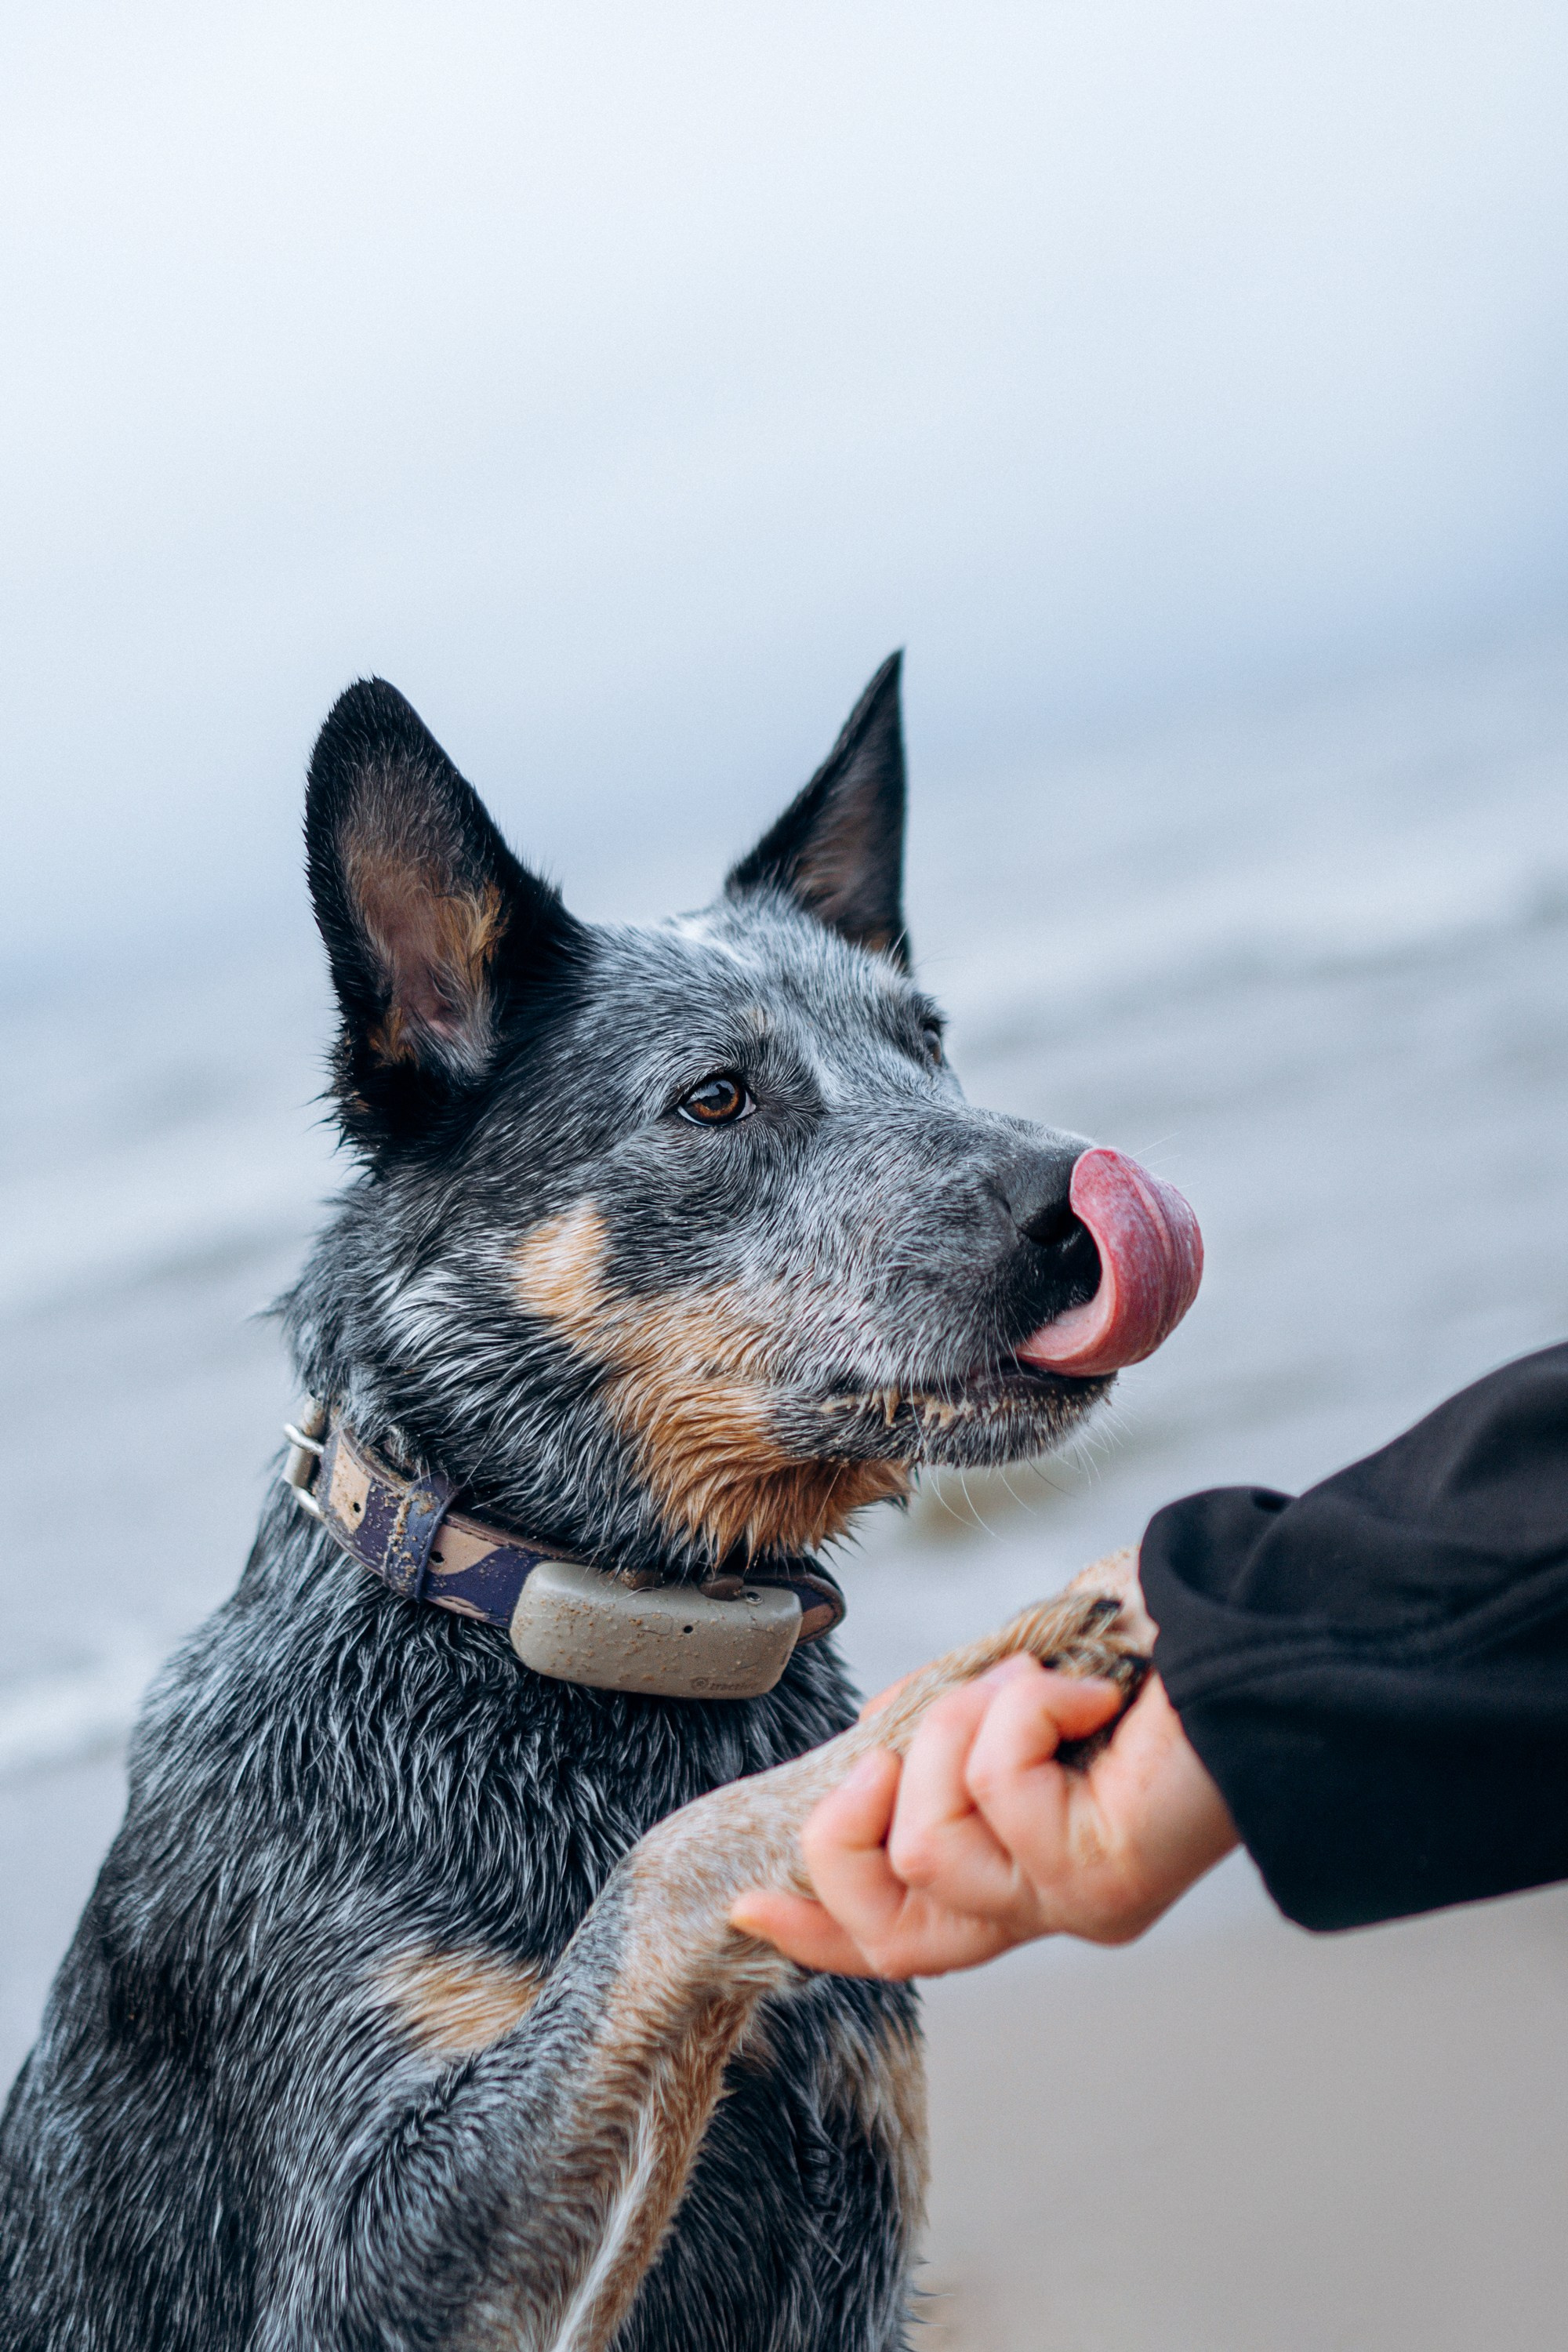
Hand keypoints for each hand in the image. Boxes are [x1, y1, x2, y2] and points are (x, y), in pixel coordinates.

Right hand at [731, 1641, 1235, 1977]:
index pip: (899, 1934)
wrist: (1270, 1633)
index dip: (815, 1928)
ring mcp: (1076, 1899)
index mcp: (1021, 1867)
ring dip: (955, 1731)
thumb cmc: (1159, 1645)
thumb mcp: (1013, 1679)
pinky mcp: (1104, 1877)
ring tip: (1030, 1682)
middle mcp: (1047, 1903)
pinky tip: (1093, 1686)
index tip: (747, 1902)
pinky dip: (1026, 1705)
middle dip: (847, 1833)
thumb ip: (945, 1726)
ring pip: (928, 1846)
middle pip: (891, 1931)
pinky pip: (996, 1788)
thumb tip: (876, 1733)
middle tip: (883, 1753)